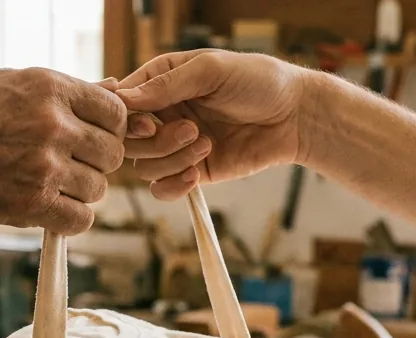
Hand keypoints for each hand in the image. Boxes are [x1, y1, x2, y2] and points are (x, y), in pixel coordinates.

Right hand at [0, 68, 125, 233]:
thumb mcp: (13, 83)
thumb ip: (67, 91)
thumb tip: (118, 91)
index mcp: (51, 88)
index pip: (116, 113)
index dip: (109, 129)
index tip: (90, 138)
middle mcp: (53, 125)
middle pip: (112, 154)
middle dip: (96, 162)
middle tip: (68, 164)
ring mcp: (44, 166)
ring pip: (98, 189)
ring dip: (80, 192)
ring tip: (49, 184)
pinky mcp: (32, 203)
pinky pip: (81, 219)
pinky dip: (69, 219)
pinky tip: (49, 208)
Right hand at [116, 51, 312, 199]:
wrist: (294, 117)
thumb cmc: (258, 81)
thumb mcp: (211, 70)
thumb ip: (167, 84)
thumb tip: (123, 98)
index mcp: (161, 81)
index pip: (121, 102)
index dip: (126, 118)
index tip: (149, 122)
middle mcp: (163, 114)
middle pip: (128, 140)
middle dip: (155, 141)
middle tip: (191, 130)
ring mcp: (175, 145)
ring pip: (144, 167)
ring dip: (172, 159)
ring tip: (206, 143)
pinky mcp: (191, 171)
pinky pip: (161, 189)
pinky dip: (173, 186)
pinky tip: (195, 175)